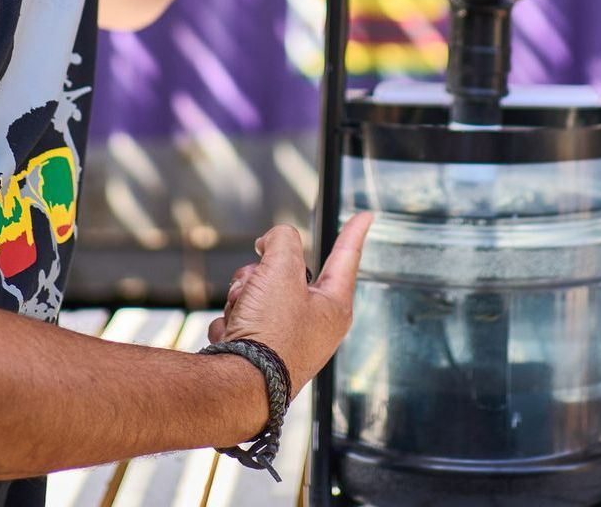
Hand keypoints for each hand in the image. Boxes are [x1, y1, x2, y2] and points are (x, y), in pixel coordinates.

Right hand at [207, 212, 373, 395]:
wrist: (238, 384)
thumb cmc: (270, 332)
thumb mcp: (281, 269)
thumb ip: (282, 240)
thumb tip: (270, 243)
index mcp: (333, 306)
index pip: (346, 256)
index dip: (354, 231)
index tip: (367, 216)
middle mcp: (314, 324)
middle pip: (285, 272)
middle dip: (260, 273)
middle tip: (255, 284)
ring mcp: (287, 339)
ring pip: (258, 291)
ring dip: (241, 295)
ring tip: (241, 315)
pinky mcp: (262, 351)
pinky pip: (243, 316)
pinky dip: (233, 320)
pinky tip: (233, 335)